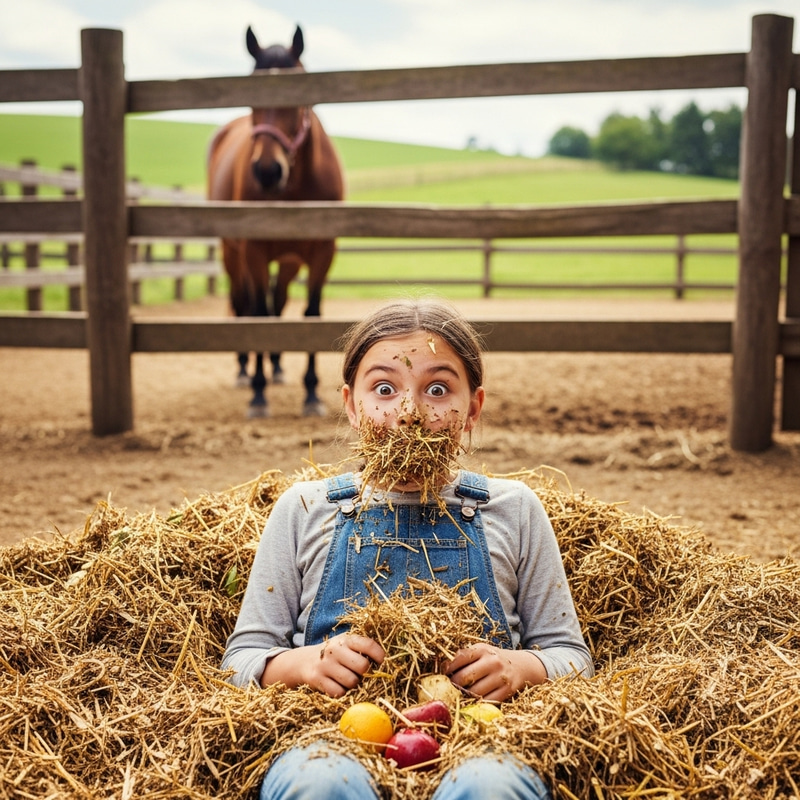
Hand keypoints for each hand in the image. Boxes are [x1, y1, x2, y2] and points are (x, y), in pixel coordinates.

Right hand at [261, 633, 384, 697]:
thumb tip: (384, 664)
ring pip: (352, 681)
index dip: (379, 655)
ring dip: (353, 684)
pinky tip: (336, 685)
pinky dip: (340, 692)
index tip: (381, 662)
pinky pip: (338, 692)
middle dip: (365, 673)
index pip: (367, 644)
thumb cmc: (334, 655)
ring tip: (347, 679)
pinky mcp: (317, 679)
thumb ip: (362, 650)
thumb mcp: (345, 645)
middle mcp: (335, 650)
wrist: (304, 661)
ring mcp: (325, 664)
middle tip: (360, 673)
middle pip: (363, 666)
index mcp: (345, 639)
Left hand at [444, 643, 546, 701]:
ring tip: (461, 695)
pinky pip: (487, 701)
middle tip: (450, 688)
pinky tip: (474, 701)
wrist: (522, 666)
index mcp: (482, 649)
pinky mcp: (507, 691)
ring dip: (465, 696)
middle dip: (454, 685)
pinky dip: (478, 703)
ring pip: (475, 692)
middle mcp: (492, 661)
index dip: (447, 669)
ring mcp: (501, 677)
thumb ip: (464, 656)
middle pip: (464, 677)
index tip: (443, 675)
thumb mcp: (481, 651)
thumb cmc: (494, 659)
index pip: (458, 659)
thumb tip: (442, 666)